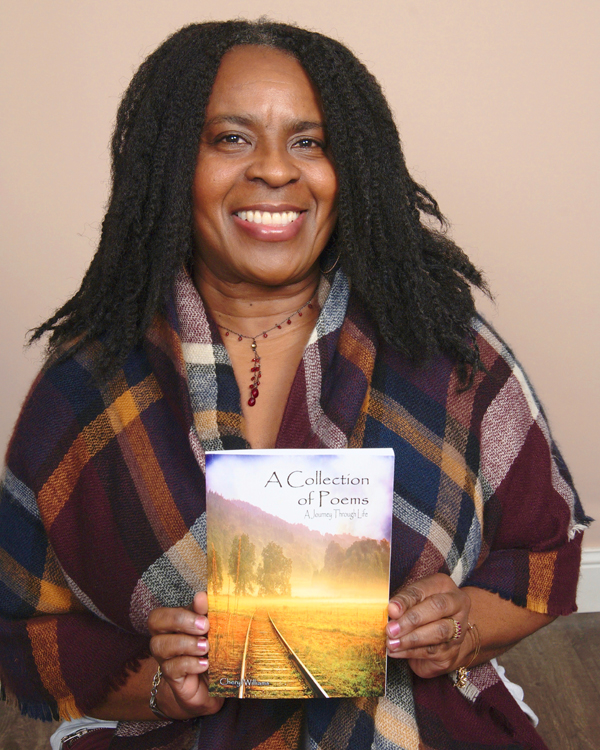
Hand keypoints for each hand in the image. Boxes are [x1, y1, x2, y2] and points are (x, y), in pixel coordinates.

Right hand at [148, 591, 223, 718]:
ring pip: (161, 645)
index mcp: (173, 623)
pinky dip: (190, 664)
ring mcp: (165, 659)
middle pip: (155, 622)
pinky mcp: (172, 678)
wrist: (214, 684)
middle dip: (180, 620)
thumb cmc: (212, 650)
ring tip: (206, 646)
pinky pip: (172, 668)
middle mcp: (164, 638)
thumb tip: (202, 595)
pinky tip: (204, 664)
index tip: (203, 612)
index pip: (162, 611)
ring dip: (186, 643)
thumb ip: (207, 612)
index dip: (179, 610)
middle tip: (205, 626)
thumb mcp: (213, 629)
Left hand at [386, 573, 471, 678]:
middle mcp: (456, 604)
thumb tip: (392, 610)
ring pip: (438, 632)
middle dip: (411, 620)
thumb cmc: (421, 610)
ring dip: (410, 639)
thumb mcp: (412, 600)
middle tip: (391, 629)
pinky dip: (410, 652)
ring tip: (391, 642)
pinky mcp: (453, 650)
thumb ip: (403, 603)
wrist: (442, 636)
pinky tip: (396, 651)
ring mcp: (458, 628)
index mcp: (442, 585)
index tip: (391, 610)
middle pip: (437, 608)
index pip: (423, 590)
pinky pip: (432, 651)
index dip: (406, 600)